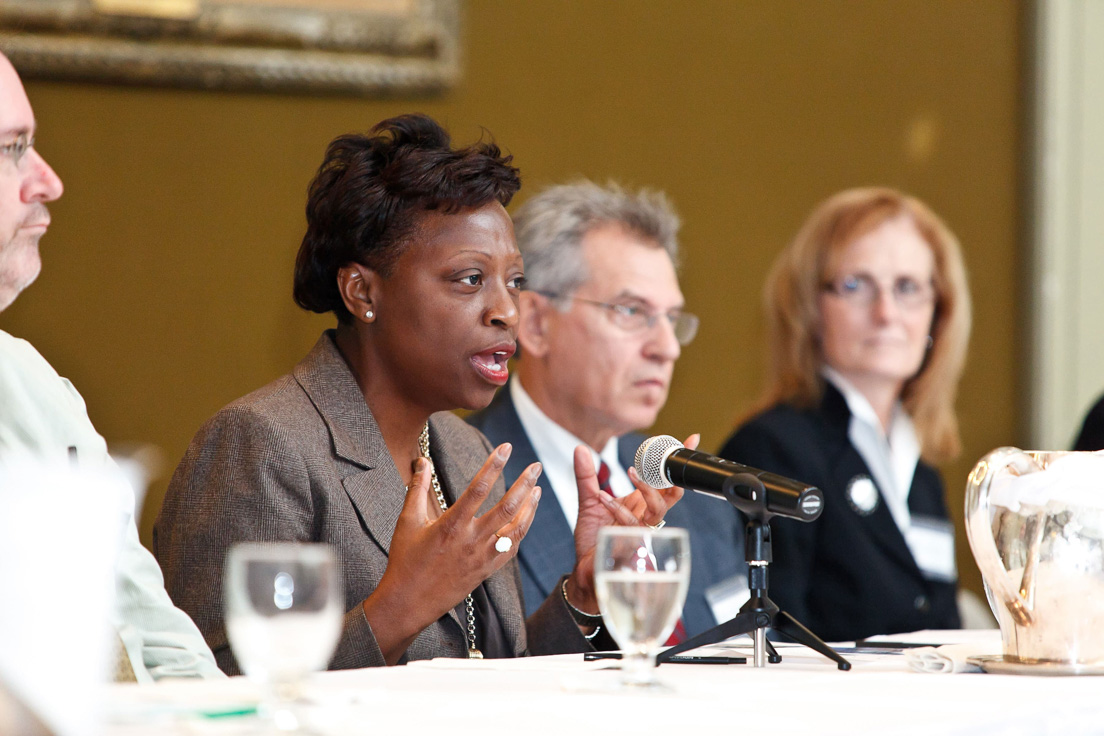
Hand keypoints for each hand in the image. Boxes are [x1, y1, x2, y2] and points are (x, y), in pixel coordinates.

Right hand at [363, 444, 541, 664]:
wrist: (409, 602)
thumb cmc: (405, 560)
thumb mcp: (407, 520)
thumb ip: (417, 487)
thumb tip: (422, 460)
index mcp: (451, 524)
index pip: (478, 488)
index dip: (494, 465)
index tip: (507, 448)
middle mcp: (471, 540)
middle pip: (507, 507)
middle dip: (524, 484)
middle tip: (536, 466)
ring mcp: (482, 557)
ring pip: (516, 529)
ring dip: (530, 508)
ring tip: (538, 490)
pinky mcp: (486, 571)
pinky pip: (512, 549)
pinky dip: (522, 532)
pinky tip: (526, 519)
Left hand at [563, 434, 699, 616]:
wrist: (586, 571)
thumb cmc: (593, 540)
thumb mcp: (587, 502)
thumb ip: (586, 476)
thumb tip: (580, 448)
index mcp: (641, 504)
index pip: (663, 479)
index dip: (675, 461)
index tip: (690, 438)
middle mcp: (646, 517)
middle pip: (671, 493)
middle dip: (674, 471)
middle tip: (669, 452)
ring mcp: (642, 533)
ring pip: (657, 510)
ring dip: (646, 489)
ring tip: (630, 472)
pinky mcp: (634, 547)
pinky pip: (632, 527)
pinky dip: (618, 510)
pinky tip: (604, 498)